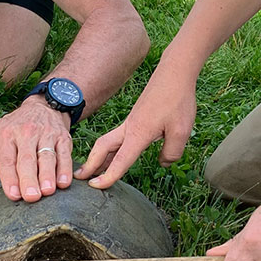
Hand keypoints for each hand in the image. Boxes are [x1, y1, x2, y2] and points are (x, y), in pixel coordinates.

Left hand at [0, 97, 72, 202]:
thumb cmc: (14, 126)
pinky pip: (65, 154)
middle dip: (29, 179)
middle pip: (27, 160)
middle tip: (30, 197)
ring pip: (47, 157)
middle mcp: (26, 134)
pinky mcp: (63, 138)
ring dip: (48, 175)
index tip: (13, 195)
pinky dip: (65, 169)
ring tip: (47, 192)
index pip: (7, 159)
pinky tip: (64, 183)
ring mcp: (46, 135)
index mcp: (6, 135)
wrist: (43, 107)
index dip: (10, 177)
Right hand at [76, 63, 196, 187]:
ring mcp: (130, 122)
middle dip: (90, 164)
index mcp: (139, 133)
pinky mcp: (135, 118)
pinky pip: (117, 137)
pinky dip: (110, 149)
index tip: (95, 187)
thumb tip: (163, 162)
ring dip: (98, 157)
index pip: (120, 160)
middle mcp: (129, 128)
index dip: (108, 176)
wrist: (174, 74)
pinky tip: (115, 155)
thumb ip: (171, 153)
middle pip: (102, 148)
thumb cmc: (178, 100)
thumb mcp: (181, 132)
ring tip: (92, 172)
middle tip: (79, 179)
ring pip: (108, 142)